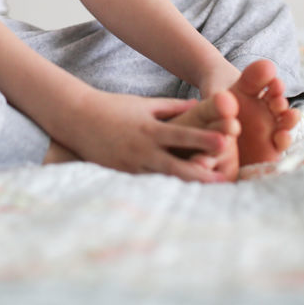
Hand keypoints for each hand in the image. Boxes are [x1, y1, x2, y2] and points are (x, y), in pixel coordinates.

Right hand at [60, 90, 231, 182]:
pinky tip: (178, 200)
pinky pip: (147, 186)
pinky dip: (163, 192)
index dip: (204, 140)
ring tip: (208, 198)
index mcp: (150, 129)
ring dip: (185, 189)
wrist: (77, 118)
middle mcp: (143, 150)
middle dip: (201, 174)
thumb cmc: (113, 107)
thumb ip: (172, 107)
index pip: (182, 135)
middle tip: (225, 180)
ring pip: (162, 181)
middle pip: (177, 166)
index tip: (226, 142)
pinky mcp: (122, 176)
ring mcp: (132, 166)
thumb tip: (199, 105)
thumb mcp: (143, 104)